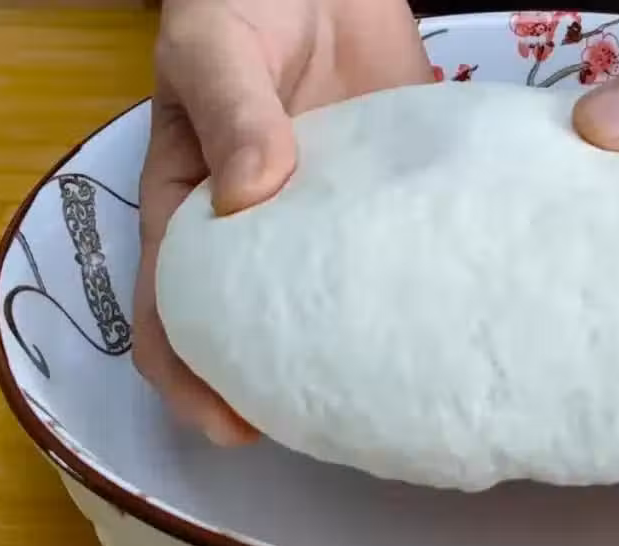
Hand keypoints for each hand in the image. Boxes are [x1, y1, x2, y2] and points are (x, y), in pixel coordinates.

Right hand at [134, 0, 432, 445]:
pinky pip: (395, 255)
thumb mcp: (214, 49)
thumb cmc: (243, 0)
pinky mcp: (387, 198)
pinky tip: (442, 322)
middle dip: (274, 388)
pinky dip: (411, 293)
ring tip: (387, 399)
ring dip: (348, 355)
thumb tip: (250, 195)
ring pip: (332, 306)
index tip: (229, 420)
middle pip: (256, 330)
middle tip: (321, 430)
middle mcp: (262, 229)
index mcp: (193, 207)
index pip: (176, 308)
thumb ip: (230, 112)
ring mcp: (329, 219)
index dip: (192, 373)